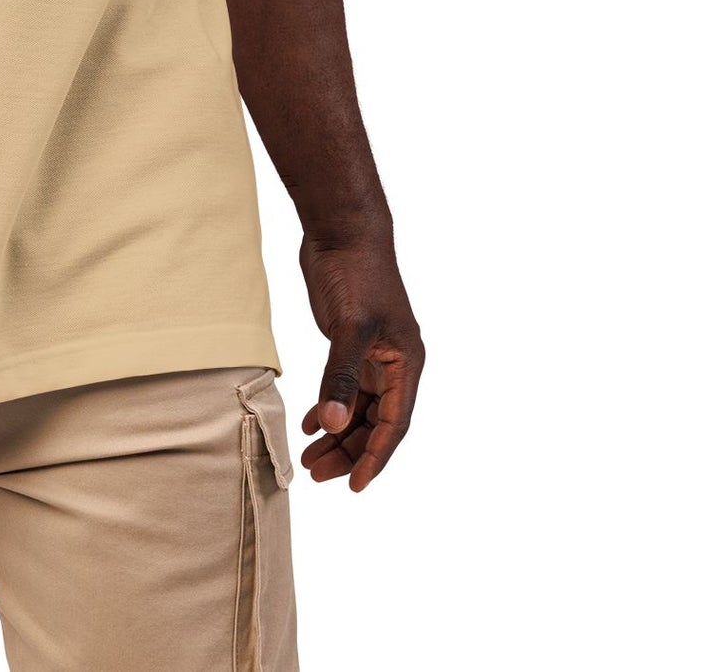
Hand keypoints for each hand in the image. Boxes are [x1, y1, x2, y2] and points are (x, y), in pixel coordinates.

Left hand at [297, 234, 423, 489]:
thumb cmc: (354, 272)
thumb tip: (332, 424)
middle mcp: (395, 364)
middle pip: (375, 423)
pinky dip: (328, 407)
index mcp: (406, 363)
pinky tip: (309, 423)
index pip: (394, 424)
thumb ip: (341, 376)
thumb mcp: (348, 326)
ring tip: (308, 458)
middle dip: (349, 451)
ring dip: (336, 434)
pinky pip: (345, 389)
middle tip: (317, 474)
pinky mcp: (351, 344)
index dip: (375, 457)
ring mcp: (373, 354)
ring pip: (358, 409)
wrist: (341, 230)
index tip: (355, 486)